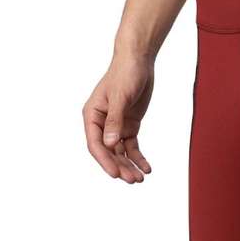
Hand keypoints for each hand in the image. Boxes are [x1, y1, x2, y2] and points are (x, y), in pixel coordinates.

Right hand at [83, 53, 153, 182]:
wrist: (138, 61)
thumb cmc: (125, 74)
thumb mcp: (120, 97)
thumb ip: (115, 121)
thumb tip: (110, 143)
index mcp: (92, 115)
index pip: (95, 144)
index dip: (104, 161)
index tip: (115, 175)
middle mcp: (101, 124)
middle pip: (108, 152)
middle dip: (120, 167)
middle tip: (133, 180)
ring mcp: (115, 126)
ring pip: (120, 152)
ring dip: (129, 165)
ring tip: (141, 178)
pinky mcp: (129, 126)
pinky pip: (132, 146)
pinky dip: (138, 158)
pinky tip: (147, 168)